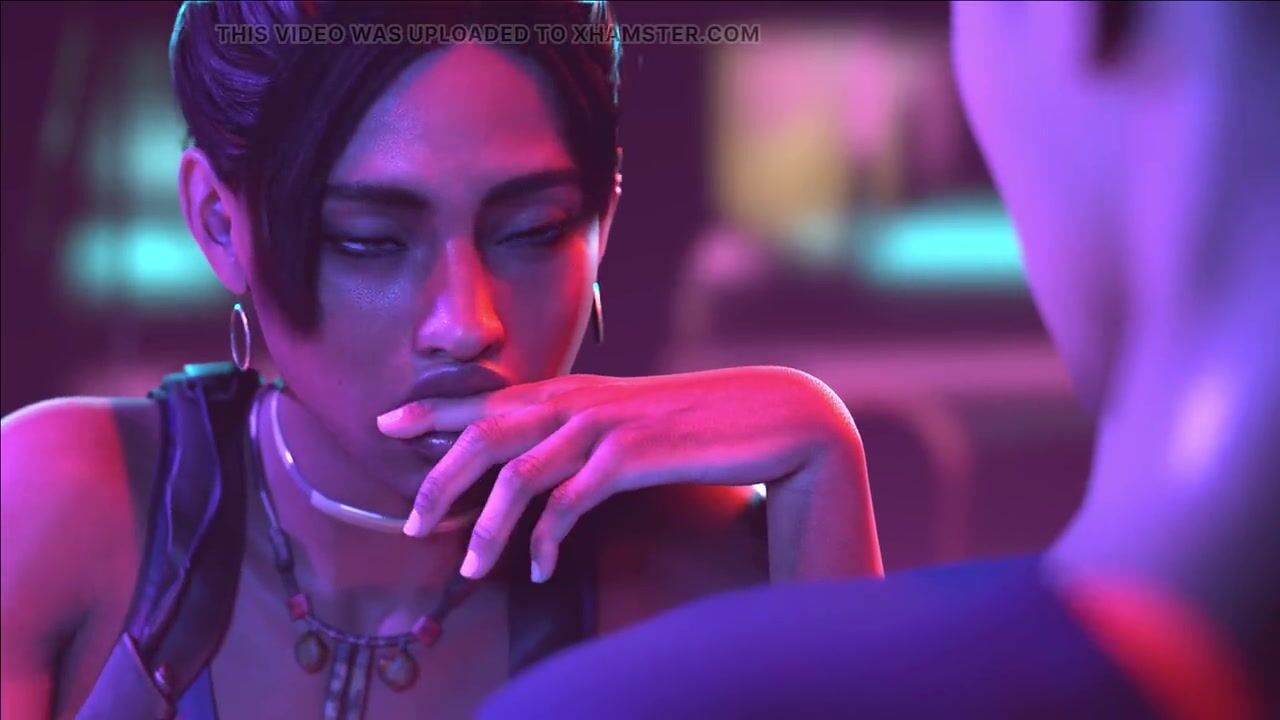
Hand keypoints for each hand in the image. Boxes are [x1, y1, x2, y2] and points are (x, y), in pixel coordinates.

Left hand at [376, 366, 860, 582]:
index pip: (489, 400)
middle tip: (414, 527)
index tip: (386, 425)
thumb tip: (533, 465)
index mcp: (574, 393)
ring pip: (519, 474)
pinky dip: (547, 539)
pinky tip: (539, 568)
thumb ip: (580, 432)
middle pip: (486, 433)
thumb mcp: (628, 421)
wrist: (769, 414)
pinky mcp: (632, 455)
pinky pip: (571, 501)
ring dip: (487, 527)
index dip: (433, 413)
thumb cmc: (694, 424)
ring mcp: (604, 425)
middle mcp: (580, 402)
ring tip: (470, 570)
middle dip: (439, 479)